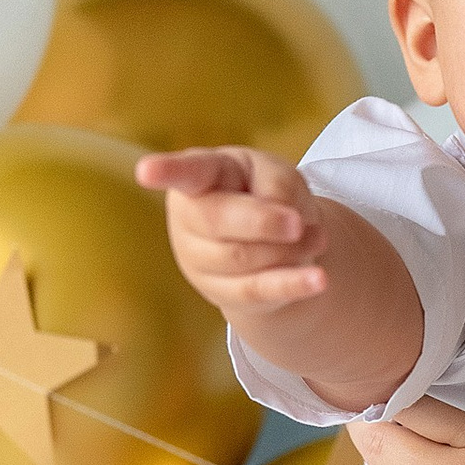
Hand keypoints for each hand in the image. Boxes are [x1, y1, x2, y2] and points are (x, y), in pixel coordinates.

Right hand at [141, 144, 331, 321]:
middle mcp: (189, 216)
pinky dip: (292, 284)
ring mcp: (199, 258)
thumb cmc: (268, 194)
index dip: (165, 171)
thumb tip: (281, 220)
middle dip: (264, 223)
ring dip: (289, 250)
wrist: (276, 242)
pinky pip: (257, 290)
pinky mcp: (222, 293)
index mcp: (202, 174)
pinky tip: (318, 279)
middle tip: (298, 222)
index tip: (146, 171)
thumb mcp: (279, 175)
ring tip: (315, 238)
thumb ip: (278, 187)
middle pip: (218, 222)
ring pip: (241, 259)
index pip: (184, 171)